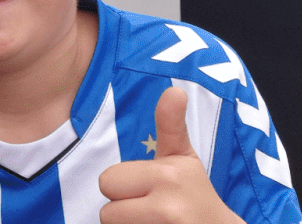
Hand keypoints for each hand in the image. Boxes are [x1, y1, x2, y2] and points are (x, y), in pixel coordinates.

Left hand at [99, 87, 243, 223]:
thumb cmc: (193, 194)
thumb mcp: (183, 158)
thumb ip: (170, 125)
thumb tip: (174, 90)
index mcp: (168, 175)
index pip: (108, 181)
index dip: (122, 186)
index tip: (147, 189)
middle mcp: (169, 206)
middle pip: (107, 212)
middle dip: (122, 211)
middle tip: (149, 209)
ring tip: (154, 221)